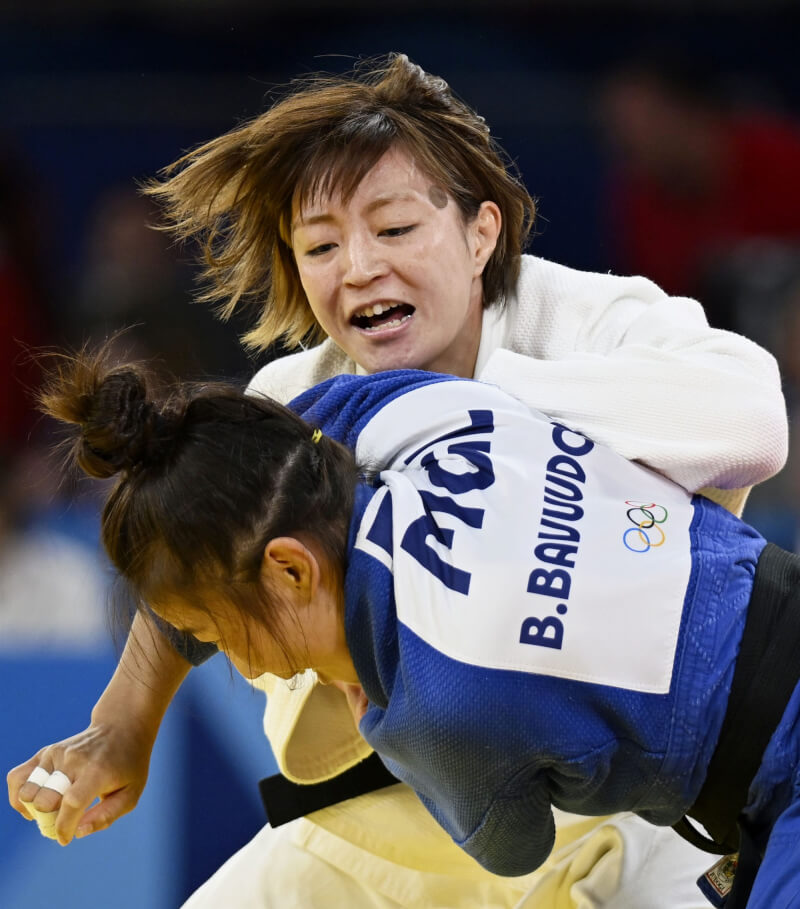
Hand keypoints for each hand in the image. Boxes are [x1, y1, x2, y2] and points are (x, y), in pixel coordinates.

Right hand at [8, 715, 154, 845]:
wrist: (121, 726)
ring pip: (26, 790)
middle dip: (49, 820)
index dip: (63, 827)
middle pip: (44, 799)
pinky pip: (17, 776)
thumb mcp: (131, 792)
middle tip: (62, 820)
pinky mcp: (46, 752)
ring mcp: (57, 753)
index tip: (64, 839)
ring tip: (49, 810)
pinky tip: (32, 803)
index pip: (71, 803)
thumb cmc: (128, 764)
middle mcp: (74, 760)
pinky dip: (18, 795)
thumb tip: (76, 833)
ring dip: (33, 808)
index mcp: (97, 771)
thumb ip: (106, 816)